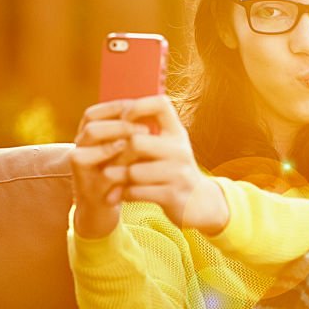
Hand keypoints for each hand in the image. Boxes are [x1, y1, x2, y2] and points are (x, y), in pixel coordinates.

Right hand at [70, 100, 149, 237]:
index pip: (92, 114)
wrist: (103, 209)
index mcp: (86, 138)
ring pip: (87, 152)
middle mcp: (78, 151)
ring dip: (116, 147)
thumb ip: (130, 130)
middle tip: (146, 129)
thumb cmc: (118, 173)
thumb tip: (154, 104)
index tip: (141, 108)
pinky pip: (103, 178)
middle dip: (119, 126)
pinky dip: (120, 170)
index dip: (116, 107)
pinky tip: (134, 165)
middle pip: (90, 129)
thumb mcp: (123, 149)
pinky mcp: (89, 191)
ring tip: (139, 144)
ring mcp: (81, 172)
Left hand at [101, 95, 230, 234]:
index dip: (138, 106)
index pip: (161, 104)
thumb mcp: (169, 146)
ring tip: (111, 178)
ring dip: (117, 177)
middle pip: (136, 142)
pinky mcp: (172, 196)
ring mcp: (179, 174)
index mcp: (177, 133)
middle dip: (118, 153)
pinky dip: (123, 194)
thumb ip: (149, 132)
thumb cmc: (173, 171)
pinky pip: (136, 192)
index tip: (124, 119)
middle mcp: (180, 150)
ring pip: (133, 171)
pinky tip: (122, 193)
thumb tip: (117, 112)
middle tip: (109, 159)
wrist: (198, 203)